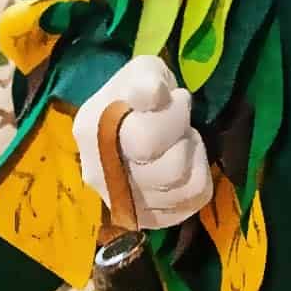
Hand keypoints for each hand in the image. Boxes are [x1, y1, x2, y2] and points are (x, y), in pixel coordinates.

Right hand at [72, 55, 212, 229]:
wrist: (127, 121)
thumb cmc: (136, 92)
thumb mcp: (142, 71)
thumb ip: (147, 80)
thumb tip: (153, 94)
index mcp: (94, 132)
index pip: (146, 140)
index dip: (174, 117)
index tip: (175, 98)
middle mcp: (100, 176)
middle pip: (170, 171)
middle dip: (185, 140)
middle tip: (180, 124)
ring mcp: (119, 202)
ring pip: (184, 190)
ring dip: (194, 159)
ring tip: (180, 143)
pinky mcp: (141, 219)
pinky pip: (189, 207)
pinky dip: (196, 182)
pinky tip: (184, 165)